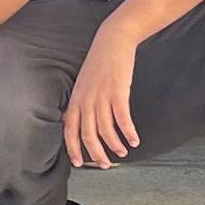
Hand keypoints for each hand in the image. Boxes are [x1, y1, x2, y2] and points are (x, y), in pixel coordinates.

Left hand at [65, 27, 145, 168]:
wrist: (113, 40)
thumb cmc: (100, 62)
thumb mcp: (83, 83)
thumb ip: (81, 102)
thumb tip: (80, 121)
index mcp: (76, 99)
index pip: (69, 130)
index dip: (73, 149)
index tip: (78, 163)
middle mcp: (86, 100)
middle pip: (88, 135)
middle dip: (97, 154)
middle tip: (105, 164)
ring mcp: (102, 96)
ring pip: (106, 130)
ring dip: (115, 144)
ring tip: (123, 151)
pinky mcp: (118, 92)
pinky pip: (122, 119)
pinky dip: (128, 132)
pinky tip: (134, 140)